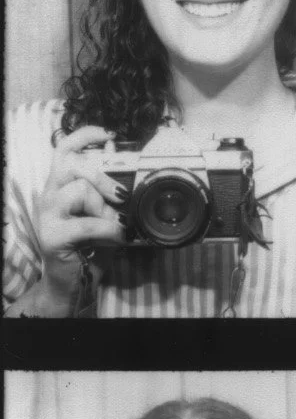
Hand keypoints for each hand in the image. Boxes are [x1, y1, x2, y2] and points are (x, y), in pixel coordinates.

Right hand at [36, 127, 123, 270]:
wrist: (73, 285)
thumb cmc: (89, 249)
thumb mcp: (104, 216)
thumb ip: (110, 194)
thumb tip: (125, 170)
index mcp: (60, 187)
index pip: (63, 151)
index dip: (83, 136)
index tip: (106, 133)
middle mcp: (49, 197)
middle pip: (72, 165)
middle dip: (102, 177)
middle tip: (122, 196)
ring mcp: (47, 216)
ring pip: (80, 190)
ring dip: (105, 208)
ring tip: (115, 225)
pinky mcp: (52, 236)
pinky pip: (86, 222)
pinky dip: (109, 229)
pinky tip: (119, 238)